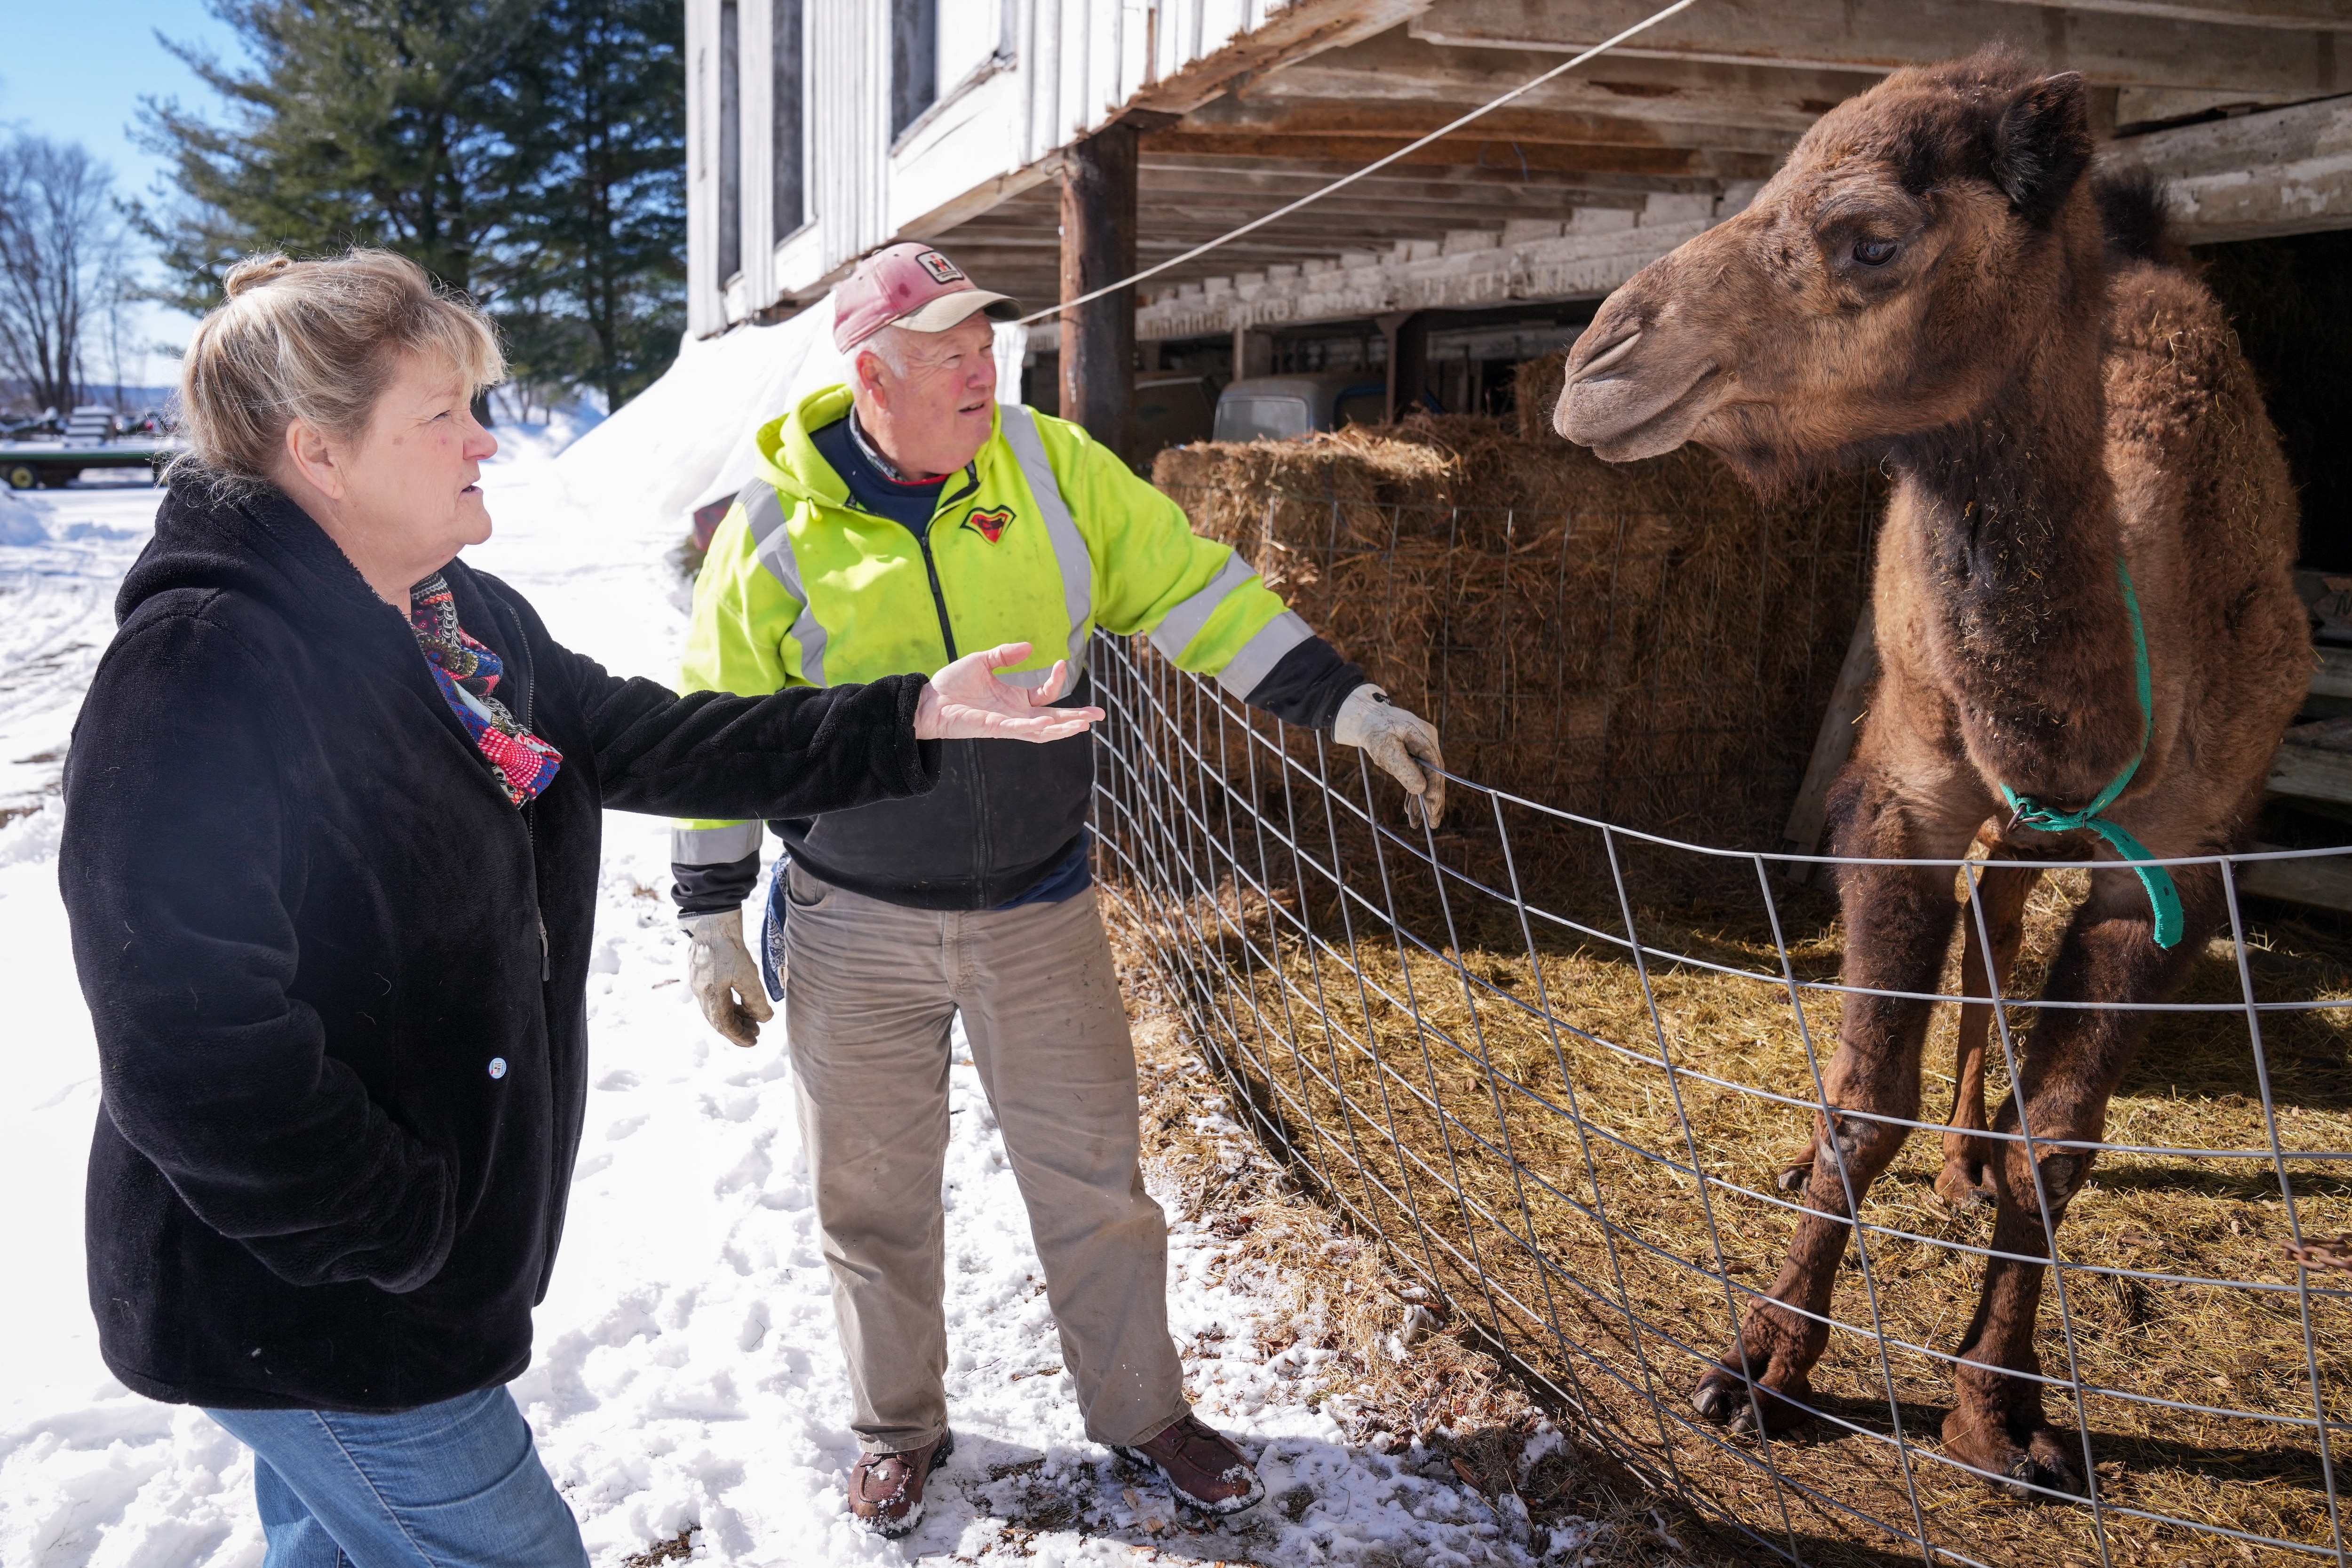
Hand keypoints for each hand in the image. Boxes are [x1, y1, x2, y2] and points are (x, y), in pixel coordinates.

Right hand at [682, 909, 770, 1047]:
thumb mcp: (748, 976)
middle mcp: (700, 993)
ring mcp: (699, 983)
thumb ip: (756, 1001)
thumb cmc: (730, 948)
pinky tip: (741, 1003)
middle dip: (737, 1029)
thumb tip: (764, 1019)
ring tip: (752, 1019)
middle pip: (718, 1020)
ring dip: (734, 1016)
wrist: (713, 921)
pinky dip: (729, 1004)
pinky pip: (715, 997)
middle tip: (755, 1033)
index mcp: (710, 996)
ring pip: (717, 1008)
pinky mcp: (701, 973)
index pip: (724, 1025)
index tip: (753, 1042)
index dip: (739, 1036)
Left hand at [916, 642, 1105, 742]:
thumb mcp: (982, 661)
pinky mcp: (993, 728)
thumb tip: (1031, 647)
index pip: (1046, 695)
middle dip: (1076, 718)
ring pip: (1042, 731)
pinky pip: (1019, 730)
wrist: (928, 699)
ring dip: (1063, 728)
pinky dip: (1035, 728)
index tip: (1060, 662)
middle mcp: (1015, 715)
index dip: (1056, 680)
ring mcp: (1006, 724)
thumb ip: (1006, 655)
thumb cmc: (952, 683)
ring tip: (1085, 724)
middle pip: (1053, 719)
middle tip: (1099, 714)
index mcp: (1015, 699)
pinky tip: (1051, 725)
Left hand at [1333, 683, 1446, 827]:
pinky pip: (1418, 774)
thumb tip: (1421, 789)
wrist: (1366, 717)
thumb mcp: (1385, 750)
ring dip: (1421, 800)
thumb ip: (1403, 768)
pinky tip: (1411, 810)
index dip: (1435, 791)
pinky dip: (1413, 791)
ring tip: (1418, 823)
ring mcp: (1423, 748)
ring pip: (1426, 777)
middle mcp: (1428, 742)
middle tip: (1433, 824)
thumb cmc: (1375, 731)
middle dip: (1432, 801)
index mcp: (1425, 738)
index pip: (1435, 769)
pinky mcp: (1416, 753)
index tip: (1432, 811)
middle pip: (1434, 775)